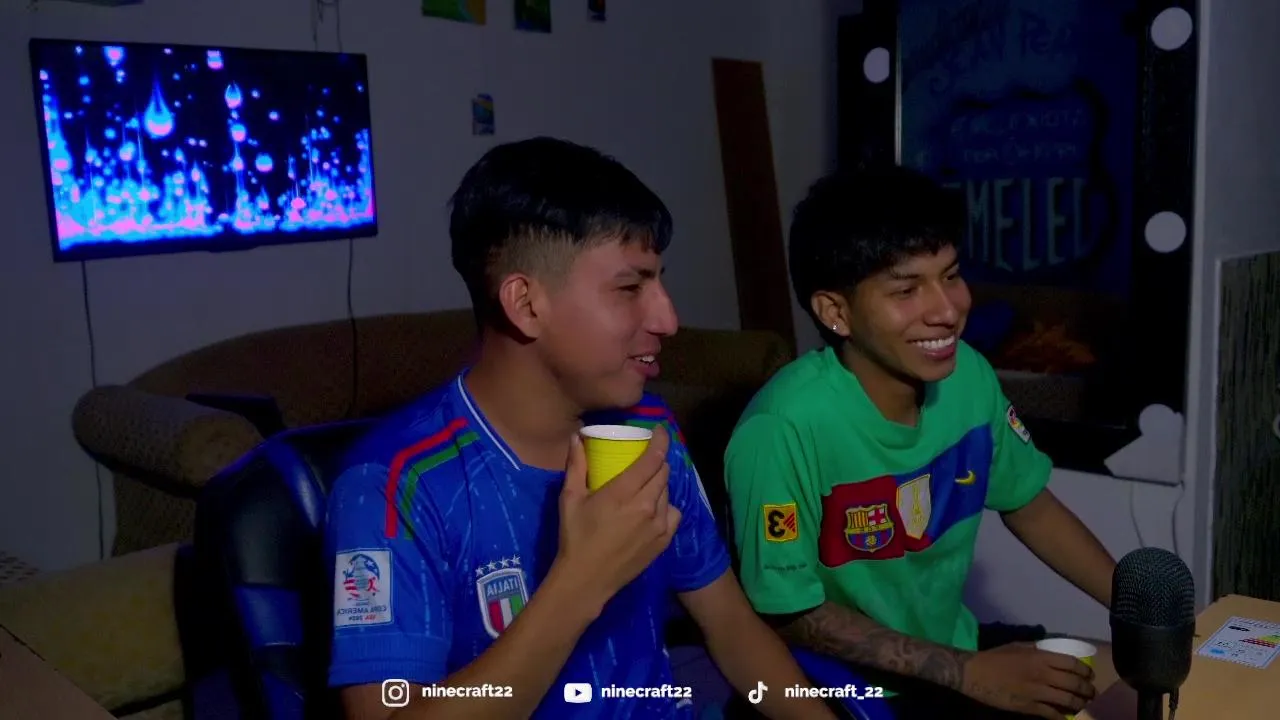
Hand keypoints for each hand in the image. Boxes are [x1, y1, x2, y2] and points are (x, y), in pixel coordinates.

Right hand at [553, 424, 681, 608]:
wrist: (586, 579)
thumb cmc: (575, 537)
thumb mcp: (570, 499)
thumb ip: (577, 466)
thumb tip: (577, 438)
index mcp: (623, 492)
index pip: (652, 459)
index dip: (660, 441)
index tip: (660, 430)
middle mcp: (646, 506)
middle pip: (663, 473)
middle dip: (657, 461)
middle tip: (646, 459)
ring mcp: (658, 525)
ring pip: (668, 492)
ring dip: (659, 484)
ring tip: (645, 486)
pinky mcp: (663, 541)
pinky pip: (673, 514)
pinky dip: (665, 506)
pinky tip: (652, 509)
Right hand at [960, 643, 1095, 718]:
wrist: (974, 673)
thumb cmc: (994, 657)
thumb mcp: (1017, 646)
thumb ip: (1036, 649)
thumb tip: (1052, 652)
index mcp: (1040, 657)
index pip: (1072, 664)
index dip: (1085, 671)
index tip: (1089, 675)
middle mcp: (1043, 674)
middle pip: (1075, 683)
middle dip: (1087, 690)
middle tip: (1090, 694)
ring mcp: (1037, 692)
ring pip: (1068, 700)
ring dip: (1079, 704)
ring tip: (1083, 706)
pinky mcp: (1029, 707)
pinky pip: (1053, 714)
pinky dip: (1062, 717)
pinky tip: (1066, 717)